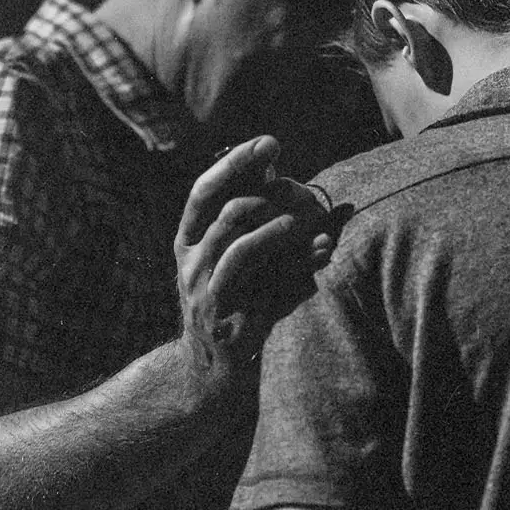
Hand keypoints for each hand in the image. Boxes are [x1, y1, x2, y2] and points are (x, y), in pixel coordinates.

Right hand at [175, 136, 333, 379]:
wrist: (216, 367)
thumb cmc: (236, 301)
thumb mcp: (241, 257)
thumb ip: (257, 221)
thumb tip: (290, 177)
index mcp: (188, 239)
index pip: (204, 190)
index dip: (235, 163)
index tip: (269, 142)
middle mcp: (189, 260)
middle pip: (220, 210)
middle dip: (258, 189)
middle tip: (292, 177)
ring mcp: (204, 289)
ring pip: (236, 244)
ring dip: (274, 226)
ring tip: (301, 217)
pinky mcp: (226, 314)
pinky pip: (259, 281)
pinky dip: (292, 260)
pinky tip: (321, 248)